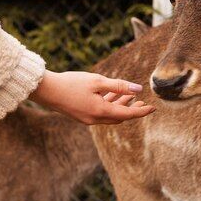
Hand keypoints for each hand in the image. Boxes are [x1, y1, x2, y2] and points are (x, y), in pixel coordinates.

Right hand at [30, 70, 154, 124]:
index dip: (141, 111)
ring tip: (129, 94)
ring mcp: (87, 119)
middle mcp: (95, 119)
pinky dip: (109, 105)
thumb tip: (138, 89)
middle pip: (119, 117)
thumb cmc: (72, 83)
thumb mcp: (97, 81)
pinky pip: (100, 113)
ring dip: (120, 105)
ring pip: (110, 115)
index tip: (153, 108)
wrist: (47, 91)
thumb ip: (118, 85)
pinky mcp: (81, 115)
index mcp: (100, 111)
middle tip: (143, 103)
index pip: (127, 114)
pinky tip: (111, 94)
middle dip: (132, 109)